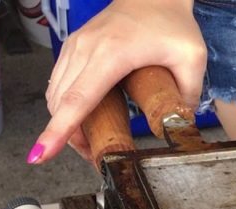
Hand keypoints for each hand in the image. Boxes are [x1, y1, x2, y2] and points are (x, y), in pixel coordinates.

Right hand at [29, 0, 205, 163]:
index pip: (78, 99)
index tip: (43, 153)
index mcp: (111, 54)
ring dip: (65, 123)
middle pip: (61, 103)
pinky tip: (82, 121)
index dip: (60, 130)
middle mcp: (85, 49)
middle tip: (93, 159)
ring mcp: (75, 47)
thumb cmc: (172, 23)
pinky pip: (59, 82)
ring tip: (90, 145)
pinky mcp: (74, 47)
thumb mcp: (192, 58)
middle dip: (68, 137)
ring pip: (55, 94)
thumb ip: (188, 95)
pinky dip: (64, 106)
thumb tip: (183, 126)